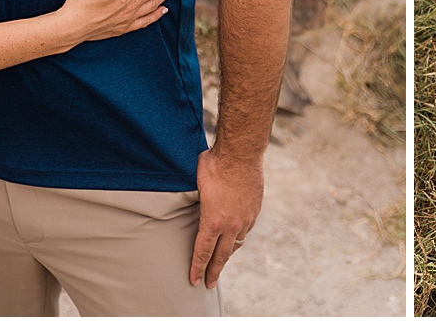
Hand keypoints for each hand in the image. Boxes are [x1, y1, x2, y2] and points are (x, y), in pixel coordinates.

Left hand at [190, 145, 262, 288]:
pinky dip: (239, 237)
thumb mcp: (195, 184)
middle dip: (213, 272)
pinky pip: (246, 230)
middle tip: (208, 284)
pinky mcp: (255, 209)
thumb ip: (192, 199)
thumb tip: (180, 198)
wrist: (242, 152)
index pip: (203, 252)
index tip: (194, 281)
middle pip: (221, 256)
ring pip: (236, 244)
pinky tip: (235, 238)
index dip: (197, 268)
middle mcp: (231, 224)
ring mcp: (245, 218)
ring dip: (227, 255)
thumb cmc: (214, 164)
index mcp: (213, 221)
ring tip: (221, 262)